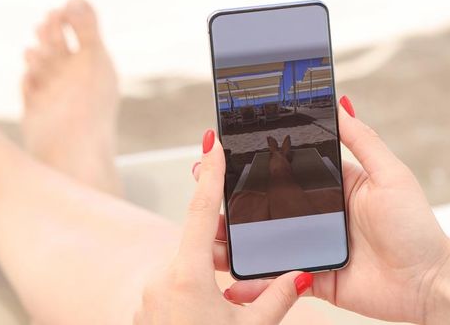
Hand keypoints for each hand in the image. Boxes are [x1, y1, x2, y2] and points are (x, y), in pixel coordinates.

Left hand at [135, 130, 312, 324]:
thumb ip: (278, 297)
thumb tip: (303, 275)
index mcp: (185, 276)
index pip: (199, 211)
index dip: (210, 175)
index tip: (212, 143)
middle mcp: (160, 280)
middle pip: (193, 242)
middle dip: (218, 242)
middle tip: (240, 250)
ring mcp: (148, 298)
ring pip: (184, 270)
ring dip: (206, 275)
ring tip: (226, 304)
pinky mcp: (146, 314)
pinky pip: (172, 291)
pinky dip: (192, 295)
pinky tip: (205, 318)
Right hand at [202, 97, 449, 322]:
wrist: (429, 282)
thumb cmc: (417, 227)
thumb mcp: (390, 174)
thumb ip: (363, 140)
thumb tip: (339, 101)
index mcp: (334, 185)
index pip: (286, 167)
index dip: (254, 161)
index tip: (222, 151)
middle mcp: (319, 214)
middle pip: (266, 204)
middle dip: (231, 200)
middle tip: (200, 192)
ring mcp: (313, 247)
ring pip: (264, 242)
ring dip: (233, 241)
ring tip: (205, 237)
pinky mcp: (313, 278)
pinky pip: (276, 279)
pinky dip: (253, 282)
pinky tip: (230, 281)